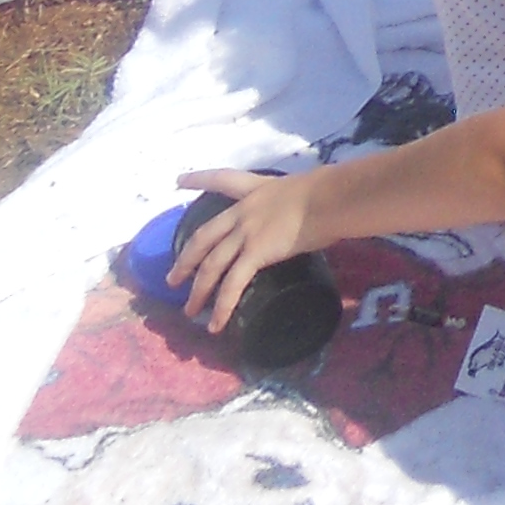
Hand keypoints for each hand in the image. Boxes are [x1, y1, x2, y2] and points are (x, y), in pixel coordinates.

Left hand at [169, 169, 316, 332]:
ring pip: (211, 265)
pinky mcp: (255, 253)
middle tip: (172, 278)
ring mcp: (247, 232)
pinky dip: (223, 306)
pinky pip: (233, 284)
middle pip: (204, 236)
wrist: (332, 198)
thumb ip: (298, 204)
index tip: (179, 181)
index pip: (223, 180)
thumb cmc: (330, 191)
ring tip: (190, 311)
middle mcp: (244, 211)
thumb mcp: (305, 189)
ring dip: (198, 290)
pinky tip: (217, 324)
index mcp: (257, 189)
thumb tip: (314, 214)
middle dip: (185, 259)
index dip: (199, 180)